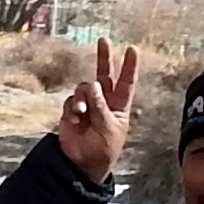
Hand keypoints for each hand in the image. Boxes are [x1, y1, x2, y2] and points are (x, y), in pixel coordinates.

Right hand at [57, 37, 141, 185]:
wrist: (82, 164)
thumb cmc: (103, 149)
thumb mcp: (108, 127)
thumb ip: (100, 105)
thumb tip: (93, 84)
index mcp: (119, 106)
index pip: (126, 82)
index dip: (129, 66)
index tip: (132, 49)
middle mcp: (103, 102)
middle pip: (104, 75)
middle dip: (104, 58)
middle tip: (103, 40)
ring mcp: (87, 105)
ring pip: (84, 88)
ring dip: (83, 97)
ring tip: (81, 112)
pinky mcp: (71, 112)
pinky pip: (71, 100)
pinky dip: (72, 108)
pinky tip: (74, 119)